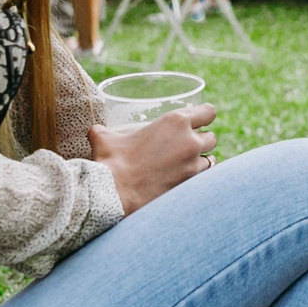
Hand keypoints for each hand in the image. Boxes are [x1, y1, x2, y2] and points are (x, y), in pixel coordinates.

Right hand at [88, 104, 219, 212]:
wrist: (115, 194)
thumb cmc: (111, 162)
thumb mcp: (104, 138)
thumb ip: (104, 131)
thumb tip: (95, 132)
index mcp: (175, 122)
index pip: (208, 112)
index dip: (204, 115)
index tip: (199, 120)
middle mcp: (190, 141)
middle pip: (211, 137)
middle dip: (202, 140)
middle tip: (188, 145)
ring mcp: (193, 165)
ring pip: (210, 160)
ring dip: (201, 161)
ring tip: (188, 165)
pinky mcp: (191, 187)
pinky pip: (203, 181)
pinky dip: (197, 180)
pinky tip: (185, 182)